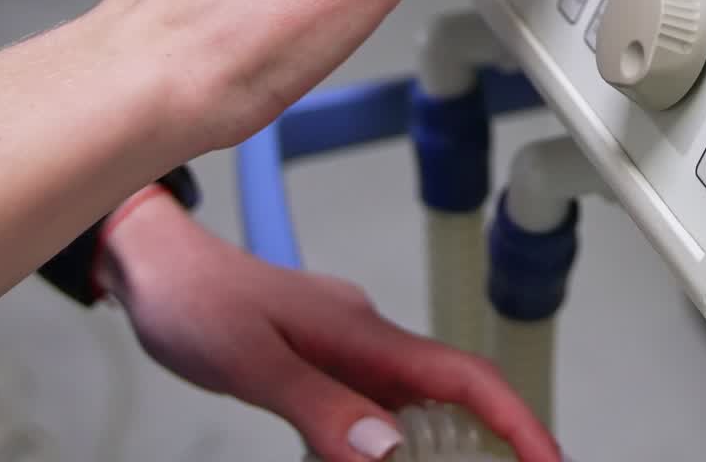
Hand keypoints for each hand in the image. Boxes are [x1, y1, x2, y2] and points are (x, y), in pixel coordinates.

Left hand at [99, 192, 559, 461]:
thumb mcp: (252, 364)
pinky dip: (403, 439)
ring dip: (450, 445)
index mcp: (364, 334)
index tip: (549, 460)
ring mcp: (351, 345)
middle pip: (457, 394)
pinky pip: (384, 402)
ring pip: (421, 402)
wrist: (156, 264)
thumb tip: (389, 453)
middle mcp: (368, 337)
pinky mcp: (329, 357)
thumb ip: (321, 407)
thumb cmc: (195, 302)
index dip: (515, 420)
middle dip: (499, 440)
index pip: (463, 377)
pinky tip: (388, 458)